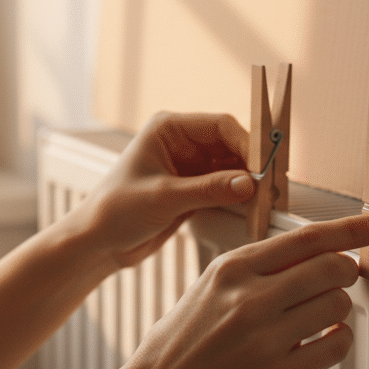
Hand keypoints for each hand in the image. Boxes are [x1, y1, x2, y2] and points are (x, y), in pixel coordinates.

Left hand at [75, 112, 256, 269]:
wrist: (97, 243)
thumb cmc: (115, 211)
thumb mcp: (163, 198)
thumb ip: (207, 190)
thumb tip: (248, 184)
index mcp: (169, 129)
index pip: (220, 125)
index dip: (246, 143)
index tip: (264, 166)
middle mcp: (182, 143)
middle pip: (231, 145)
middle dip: (251, 165)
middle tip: (270, 187)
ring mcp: (190, 167)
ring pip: (233, 168)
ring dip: (248, 183)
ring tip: (265, 201)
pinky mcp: (194, 189)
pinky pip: (226, 187)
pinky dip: (240, 197)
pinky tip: (252, 208)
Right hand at [108, 212, 368, 368]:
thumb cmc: (180, 342)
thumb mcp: (209, 287)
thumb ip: (257, 268)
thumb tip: (317, 254)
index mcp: (232, 269)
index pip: (308, 238)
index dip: (353, 229)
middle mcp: (249, 298)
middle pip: (334, 268)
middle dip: (345, 274)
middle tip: (338, 282)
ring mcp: (264, 339)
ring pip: (339, 305)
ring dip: (337, 310)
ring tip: (313, 320)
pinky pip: (336, 346)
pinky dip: (337, 341)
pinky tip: (318, 343)